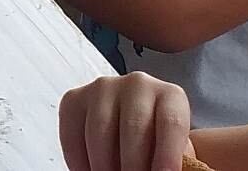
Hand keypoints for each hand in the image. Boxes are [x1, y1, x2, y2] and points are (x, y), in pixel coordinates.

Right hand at [59, 73, 194, 170]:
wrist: (135, 131)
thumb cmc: (157, 146)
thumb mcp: (173, 153)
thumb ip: (175, 162)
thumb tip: (166, 170)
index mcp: (170, 96)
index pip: (171, 122)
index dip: (168, 153)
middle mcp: (136, 85)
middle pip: (134, 127)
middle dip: (133, 165)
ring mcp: (102, 89)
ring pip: (100, 131)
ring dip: (105, 166)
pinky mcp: (74, 100)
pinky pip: (72, 134)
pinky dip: (79, 162)